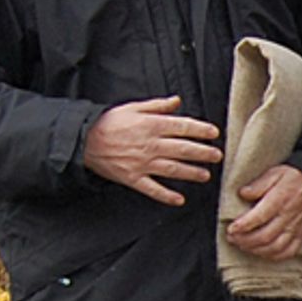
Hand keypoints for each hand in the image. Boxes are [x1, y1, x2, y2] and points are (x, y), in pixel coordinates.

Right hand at [82, 95, 222, 204]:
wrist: (84, 140)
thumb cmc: (109, 122)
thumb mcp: (133, 107)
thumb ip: (157, 106)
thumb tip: (177, 101)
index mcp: (151, 125)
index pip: (182, 127)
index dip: (200, 130)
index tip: (214, 133)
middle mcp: (150, 145)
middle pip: (182, 149)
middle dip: (202, 153)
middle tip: (217, 156)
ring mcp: (142, 163)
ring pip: (172, 169)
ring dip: (191, 173)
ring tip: (205, 175)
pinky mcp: (133, 178)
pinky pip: (152, 189)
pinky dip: (166, 195)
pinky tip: (179, 199)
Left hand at [225, 163, 301, 260]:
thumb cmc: (295, 176)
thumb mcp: (275, 172)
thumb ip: (258, 184)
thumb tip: (242, 193)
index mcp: (280, 200)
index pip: (259, 217)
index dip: (242, 226)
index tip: (230, 229)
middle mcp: (288, 217)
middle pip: (264, 236)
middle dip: (244, 240)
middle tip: (232, 238)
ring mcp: (296, 228)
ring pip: (274, 247)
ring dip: (255, 250)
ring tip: (243, 245)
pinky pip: (288, 252)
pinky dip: (273, 256)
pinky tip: (262, 252)